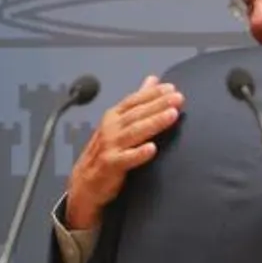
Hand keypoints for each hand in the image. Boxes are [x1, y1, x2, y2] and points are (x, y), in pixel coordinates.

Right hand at [64, 76, 182, 229]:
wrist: (84, 182)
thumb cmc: (105, 150)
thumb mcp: (119, 121)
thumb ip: (138, 101)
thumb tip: (153, 80)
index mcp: (114, 116)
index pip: (135, 100)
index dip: (152, 93)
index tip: (171, 88)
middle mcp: (111, 128)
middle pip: (137, 113)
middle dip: (158, 104)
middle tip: (177, 98)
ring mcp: (110, 146)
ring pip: (134, 132)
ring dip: (153, 123)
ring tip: (171, 115)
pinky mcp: (110, 165)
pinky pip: (126, 158)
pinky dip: (138, 154)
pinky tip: (152, 149)